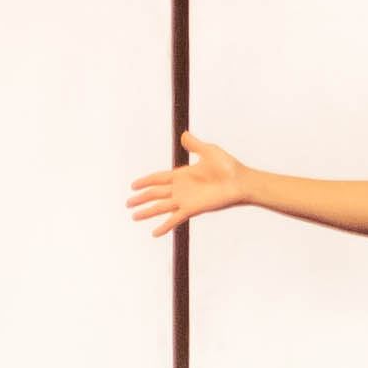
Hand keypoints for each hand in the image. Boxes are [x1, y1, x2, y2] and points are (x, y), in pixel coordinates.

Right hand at [127, 135, 256, 237]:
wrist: (240, 182)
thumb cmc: (228, 167)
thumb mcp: (208, 151)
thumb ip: (194, 145)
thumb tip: (184, 134)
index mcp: (182, 175)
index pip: (158, 178)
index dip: (145, 181)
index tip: (133, 185)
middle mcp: (181, 189)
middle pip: (155, 194)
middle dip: (141, 198)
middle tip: (128, 203)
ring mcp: (185, 200)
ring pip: (160, 207)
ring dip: (147, 212)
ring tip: (134, 217)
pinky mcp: (192, 209)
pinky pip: (174, 219)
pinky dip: (164, 226)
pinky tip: (154, 233)